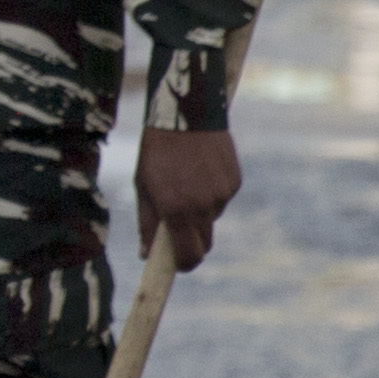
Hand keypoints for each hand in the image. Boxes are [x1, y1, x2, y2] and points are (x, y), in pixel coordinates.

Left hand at [132, 128, 240, 274]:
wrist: (186, 113)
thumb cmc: (157, 151)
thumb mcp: (144, 187)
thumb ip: (147, 224)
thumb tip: (146, 255)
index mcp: (177, 211)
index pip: (189, 256)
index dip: (184, 264)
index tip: (178, 264)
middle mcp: (203, 207)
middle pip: (204, 242)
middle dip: (192, 241)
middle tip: (178, 226)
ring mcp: (222, 195)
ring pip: (212, 218)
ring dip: (201, 212)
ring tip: (187, 183)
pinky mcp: (234, 181)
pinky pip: (223, 198)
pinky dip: (213, 194)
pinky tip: (201, 171)